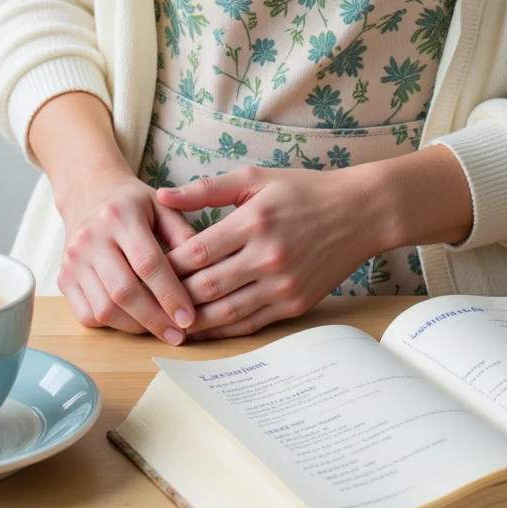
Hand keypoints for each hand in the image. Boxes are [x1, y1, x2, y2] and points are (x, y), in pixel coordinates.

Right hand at [57, 166, 199, 342]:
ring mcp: (72, 260)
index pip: (147, 263)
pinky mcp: (63, 278)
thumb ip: (183, 234)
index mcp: (120, 215)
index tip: (189, 317)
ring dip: (135, 327)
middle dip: (155, 319)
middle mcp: (91, 238)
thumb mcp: (163, 205)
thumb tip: (203, 271)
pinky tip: (134, 322)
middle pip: (124, 291)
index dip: (170, 294)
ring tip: (160, 330)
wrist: (89, 193)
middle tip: (179, 335)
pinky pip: (87, 315)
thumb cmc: (133, 203)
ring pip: (104, 308)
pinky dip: (112, 325)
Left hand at [156, 165, 379, 337]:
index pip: (197, 251)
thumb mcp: (255, 178)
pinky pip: (250, 324)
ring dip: (192, 320)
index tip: (147, 267)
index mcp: (254, 221)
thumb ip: (206, 189)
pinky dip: (222, 330)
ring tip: (166, 319)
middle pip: (205, 286)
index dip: (167, 264)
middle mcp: (267, 256)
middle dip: (172, 295)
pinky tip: (203, 328)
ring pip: (225, 312)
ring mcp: (283, 285)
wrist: (359, 213)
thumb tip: (162, 195)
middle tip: (148, 299)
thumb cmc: (303, 191)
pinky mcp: (295, 305)